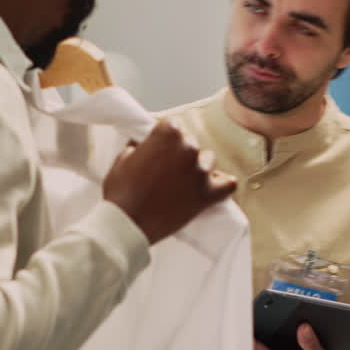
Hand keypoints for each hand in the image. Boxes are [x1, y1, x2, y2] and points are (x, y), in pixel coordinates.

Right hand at [102, 121, 236, 243]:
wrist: (127, 224)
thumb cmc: (121, 192)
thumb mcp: (122, 159)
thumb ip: (140, 146)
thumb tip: (145, 144)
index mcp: (167, 134)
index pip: (175, 125)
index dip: (166, 137)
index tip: (161, 148)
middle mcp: (188, 149)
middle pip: (191, 143)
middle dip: (180, 153)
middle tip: (167, 170)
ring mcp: (200, 172)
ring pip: (208, 161)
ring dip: (197, 168)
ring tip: (182, 182)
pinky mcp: (207, 195)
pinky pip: (228, 185)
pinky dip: (221, 185)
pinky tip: (211, 187)